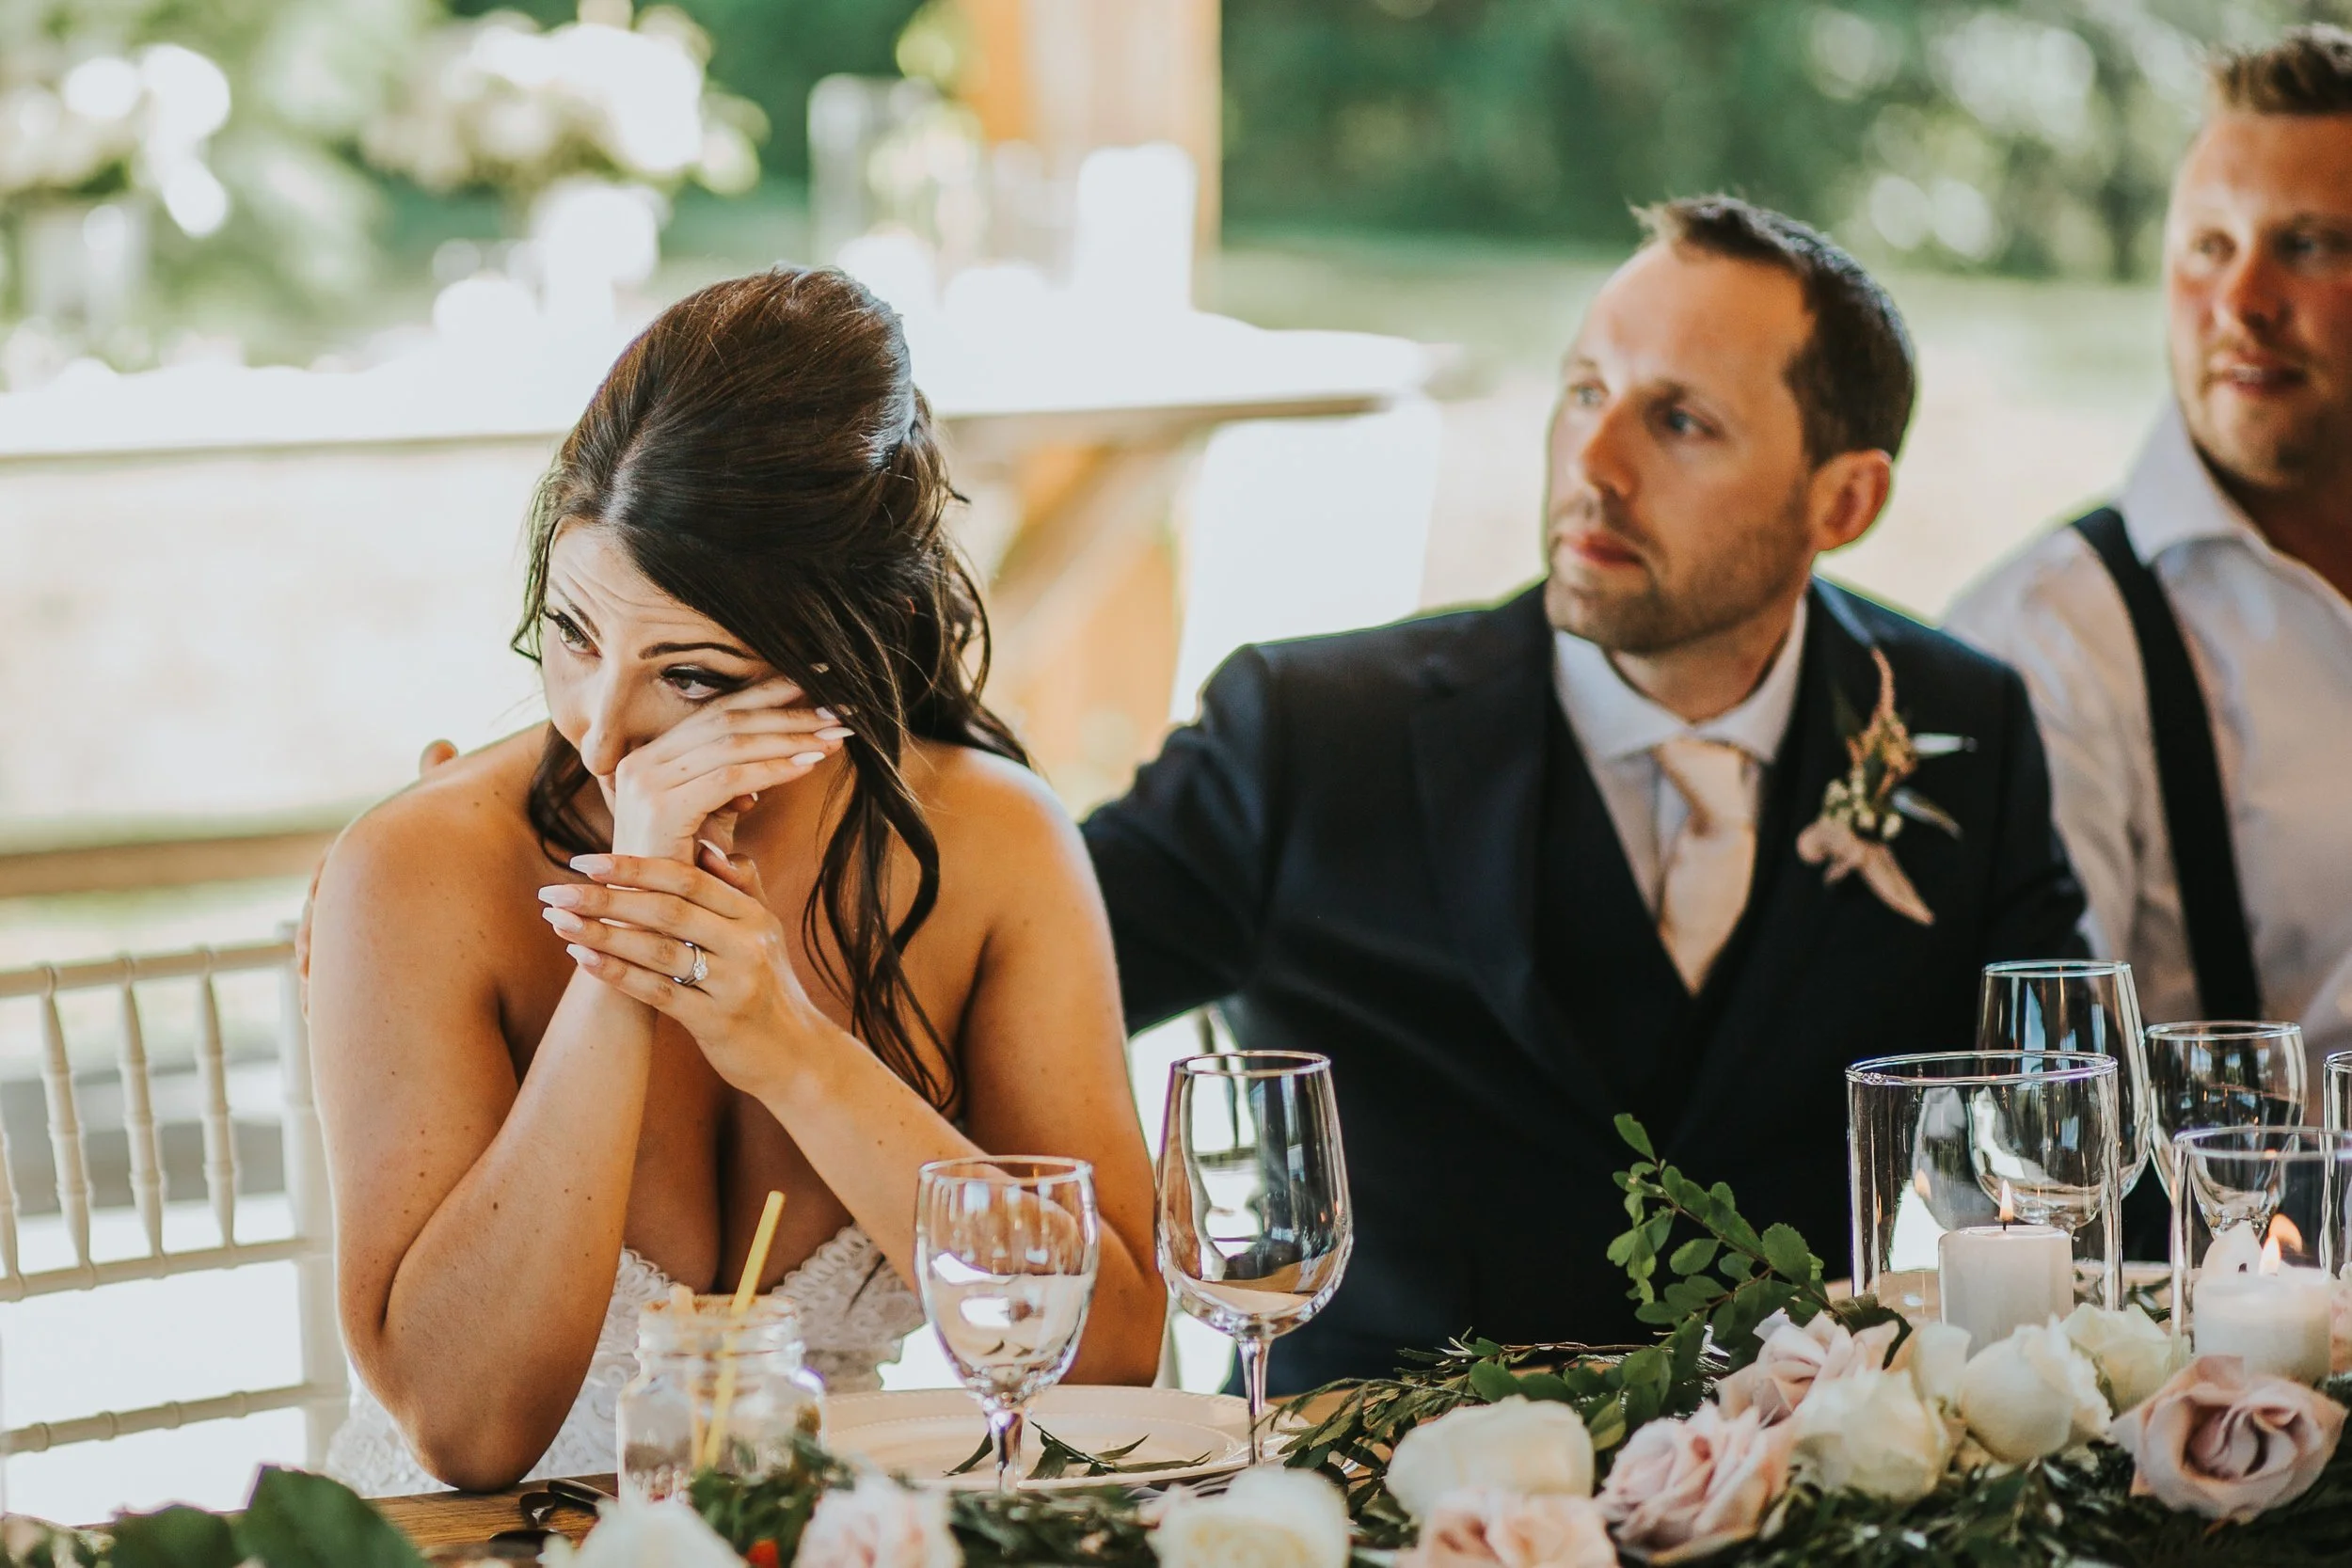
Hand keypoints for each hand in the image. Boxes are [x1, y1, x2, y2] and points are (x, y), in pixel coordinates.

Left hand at [539, 844, 822, 1094]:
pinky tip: (582, 960)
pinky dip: (618, 974)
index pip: (688, 878)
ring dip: (602, 934)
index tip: (583, 860)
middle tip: (554, 893)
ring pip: (658, 951)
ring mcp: (734, 984)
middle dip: (604, 898)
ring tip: (557, 923)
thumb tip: (705, 845)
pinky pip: (659, 992)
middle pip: (667, 910)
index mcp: (754, 915)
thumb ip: (740, 887)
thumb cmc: (768, 987)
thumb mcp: (766, 932)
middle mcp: (747, 944)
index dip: (634, 867)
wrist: (795, 1054)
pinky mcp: (717, 1021)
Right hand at [605, 681, 852, 861]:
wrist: (645, 926)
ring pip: (732, 743)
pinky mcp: (660, 808)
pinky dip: (773, 769)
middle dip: (787, 711)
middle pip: (727, 719)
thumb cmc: (683, 878)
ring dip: (790, 736)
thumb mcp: (711, 820)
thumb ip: (735, 785)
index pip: (717, 712)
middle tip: (839, 708)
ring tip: (835, 735)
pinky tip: (809, 764)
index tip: (816, 688)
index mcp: (650, 756)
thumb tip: (777, 765)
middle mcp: (641, 761)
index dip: (768, 695)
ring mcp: (645, 781)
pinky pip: (729, 777)